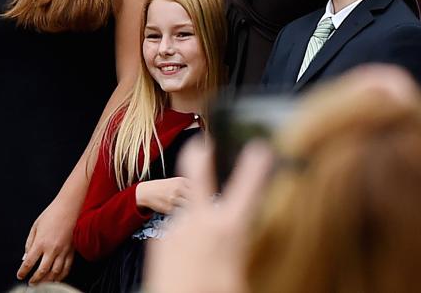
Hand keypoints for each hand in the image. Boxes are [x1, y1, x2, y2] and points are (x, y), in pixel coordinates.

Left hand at [16, 194, 77, 283]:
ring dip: (48, 281)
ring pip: (55, 273)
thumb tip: (25, 256)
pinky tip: (56, 278)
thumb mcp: (35, 226)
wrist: (67, 208)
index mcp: (40, 242)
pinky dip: (61, 276)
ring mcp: (62, 251)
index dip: (23, 271)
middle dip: (35, 280)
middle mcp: (52, 249)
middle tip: (31, 283)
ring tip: (42, 284)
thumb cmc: (51, 215)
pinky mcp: (71, 252)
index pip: (29, 262)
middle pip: (42, 271)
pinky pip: (67, 268)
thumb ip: (29, 243)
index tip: (20, 275)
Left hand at [144, 140, 272, 292]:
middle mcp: (200, 221)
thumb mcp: (237, 274)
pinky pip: (178, 235)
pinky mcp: (160, 237)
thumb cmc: (212, 292)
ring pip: (191, 216)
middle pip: (197, 174)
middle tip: (200, 142)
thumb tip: (237, 237)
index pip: (247, 190)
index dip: (255, 167)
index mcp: (228, 230)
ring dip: (196, 228)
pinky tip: (186, 262)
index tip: (260, 148)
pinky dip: (184, 243)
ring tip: (199, 259)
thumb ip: (235, 248)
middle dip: (199, 154)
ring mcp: (177, 226)